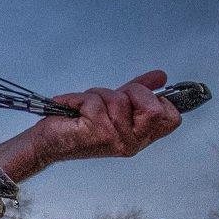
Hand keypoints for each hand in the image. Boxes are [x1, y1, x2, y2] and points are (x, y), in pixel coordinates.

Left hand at [0, 70, 181, 181]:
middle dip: (131, 93)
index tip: (135, 99)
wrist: (47, 143)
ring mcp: (115, 139)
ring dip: (97, 95)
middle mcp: (132, 142)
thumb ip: (138, 91)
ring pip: (119, 99)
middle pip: (153, 106)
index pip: (172, 118)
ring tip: (84, 108)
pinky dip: (78, 98)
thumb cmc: (78, 125)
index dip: (158, 101)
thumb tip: (161, 76)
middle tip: (109, 102)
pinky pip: (94, 100)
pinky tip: (72, 109)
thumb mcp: (113, 105)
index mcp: (140, 137)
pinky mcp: (96, 132)